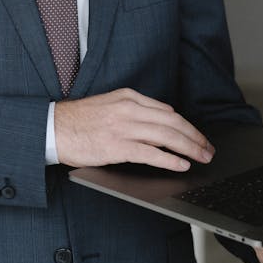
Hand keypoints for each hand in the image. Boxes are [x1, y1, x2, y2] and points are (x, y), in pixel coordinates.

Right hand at [54, 88, 214, 170]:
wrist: (53, 128)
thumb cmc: (79, 120)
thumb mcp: (110, 104)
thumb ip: (135, 109)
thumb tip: (163, 119)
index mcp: (128, 97)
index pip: (168, 112)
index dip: (188, 126)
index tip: (198, 137)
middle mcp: (129, 109)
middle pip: (173, 122)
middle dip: (195, 137)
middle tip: (208, 148)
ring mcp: (123, 127)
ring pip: (167, 136)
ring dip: (189, 148)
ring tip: (202, 157)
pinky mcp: (117, 146)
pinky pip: (150, 152)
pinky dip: (170, 159)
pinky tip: (181, 164)